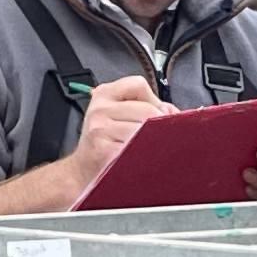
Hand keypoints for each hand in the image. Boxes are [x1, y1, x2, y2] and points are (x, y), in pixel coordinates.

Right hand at [67, 73, 165, 191]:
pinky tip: (142, 159)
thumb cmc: (104, 143)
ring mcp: (101, 130)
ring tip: (148, 149)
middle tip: (157, 137)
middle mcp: (100, 109)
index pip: (138, 84)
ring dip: (155, 141)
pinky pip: (138, 149)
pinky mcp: (105, 151)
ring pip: (145, 130)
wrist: (81, 172)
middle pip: (147, 110)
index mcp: (104, 94)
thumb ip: (145, 106)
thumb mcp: (117, 115)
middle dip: (160, 124)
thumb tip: (174, 112)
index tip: (155, 115)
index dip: (154, 100)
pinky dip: (146, 154)